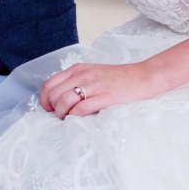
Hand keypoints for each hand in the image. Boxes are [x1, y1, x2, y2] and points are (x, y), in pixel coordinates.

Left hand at [39, 60, 159, 118]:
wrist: (144, 77)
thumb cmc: (119, 79)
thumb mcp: (93, 74)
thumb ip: (76, 82)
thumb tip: (59, 100)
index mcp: (78, 69)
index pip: (49, 84)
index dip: (45, 100)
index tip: (50, 110)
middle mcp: (83, 75)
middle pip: (53, 94)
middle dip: (53, 109)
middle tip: (61, 116)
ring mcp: (94, 85)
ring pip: (63, 102)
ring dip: (62, 115)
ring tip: (70, 119)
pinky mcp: (105, 96)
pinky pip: (80, 109)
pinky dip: (76, 117)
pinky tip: (81, 120)